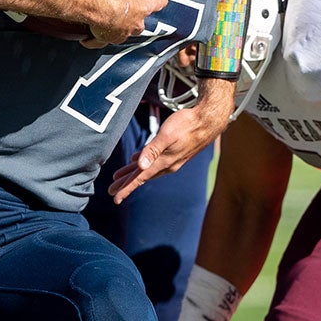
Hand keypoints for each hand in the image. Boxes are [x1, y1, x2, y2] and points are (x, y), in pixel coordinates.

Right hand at [84, 0, 167, 48]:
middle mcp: (134, 23)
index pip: (157, 3)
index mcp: (142, 7)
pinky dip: (92, 41)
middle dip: (138, 22)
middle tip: (134, 17)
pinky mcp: (105, 38)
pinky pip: (98, 42)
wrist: (101, 5)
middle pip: (140, 25)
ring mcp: (121, 33)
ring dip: (116, 31)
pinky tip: (86, 40)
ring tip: (109, 28)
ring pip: (121, 34)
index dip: (161, 0)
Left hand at [107, 79, 234, 202]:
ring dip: (132, 173)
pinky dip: (143, 162)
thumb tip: (140, 166)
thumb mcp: (167, 135)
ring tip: (119, 177)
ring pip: (147, 169)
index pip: (140, 178)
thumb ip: (153, 150)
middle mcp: (167, 164)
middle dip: (126, 183)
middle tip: (111, 191)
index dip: (126, 188)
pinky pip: (154, 161)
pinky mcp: (175, 153)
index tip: (115, 198)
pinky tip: (137, 160)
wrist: (209, 121)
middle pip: (141, 176)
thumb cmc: (187, 124)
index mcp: (163, 162)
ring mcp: (172, 159)